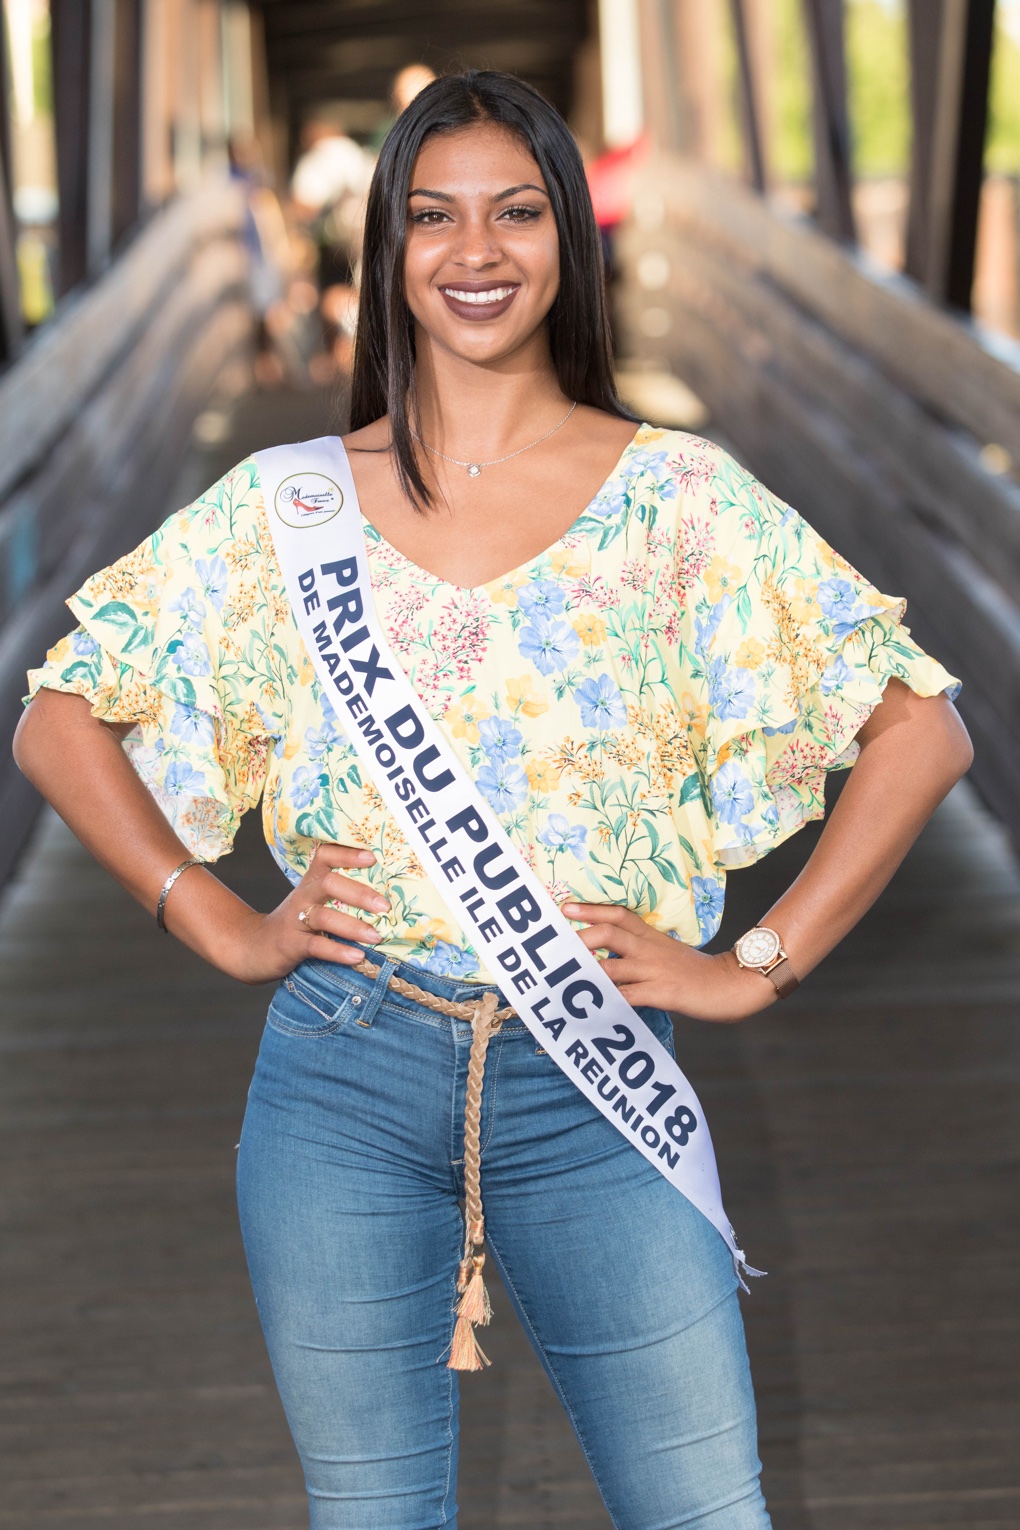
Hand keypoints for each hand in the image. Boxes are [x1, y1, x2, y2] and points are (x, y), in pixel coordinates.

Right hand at [227, 841, 388, 984]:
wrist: (253, 947)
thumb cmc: (297, 924)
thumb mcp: (315, 903)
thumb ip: (343, 896)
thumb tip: (390, 898)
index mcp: (312, 882)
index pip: (326, 856)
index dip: (347, 854)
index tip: (372, 857)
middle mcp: (303, 896)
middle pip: (329, 884)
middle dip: (359, 893)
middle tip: (385, 906)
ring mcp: (295, 920)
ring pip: (323, 916)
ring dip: (352, 926)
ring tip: (376, 936)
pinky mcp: (290, 945)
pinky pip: (315, 946)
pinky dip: (338, 951)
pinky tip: (357, 957)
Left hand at [560, 901, 776, 1021]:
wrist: (732, 984)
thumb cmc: (696, 971)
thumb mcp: (667, 951)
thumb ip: (639, 949)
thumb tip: (607, 955)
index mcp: (650, 936)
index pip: (618, 914)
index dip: (591, 909)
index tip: (565, 908)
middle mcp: (649, 949)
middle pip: (610, 933)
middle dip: (581, 938)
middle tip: (556, 946)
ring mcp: (655, 970)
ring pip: (612, 966)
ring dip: (586, 973)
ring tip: (561, 980)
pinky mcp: (663, 992)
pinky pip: (628, 996)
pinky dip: (608, 1001)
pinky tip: (592, 1008)